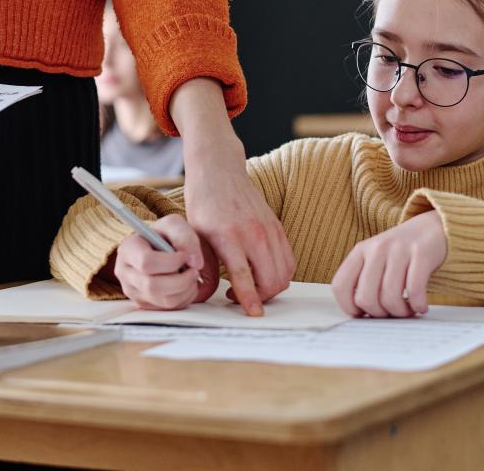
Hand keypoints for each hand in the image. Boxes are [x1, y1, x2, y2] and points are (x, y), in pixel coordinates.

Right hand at [114, 214, 218, 309]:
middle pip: (153, 286)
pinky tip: (186, 284)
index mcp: (128, 249)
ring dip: (186, 289)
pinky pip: (168, 308)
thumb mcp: (174, 224)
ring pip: (163, 300)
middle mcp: (125, 272)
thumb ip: (185, 237)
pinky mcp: (144, 303)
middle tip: (194, 269)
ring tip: (192, 275)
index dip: (170, 262)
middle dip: (181, 279)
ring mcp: (133, 291)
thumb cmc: (165, 235)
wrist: (163, 249)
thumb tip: (194, 262)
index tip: (183, 256)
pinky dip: (184, 297)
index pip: (146, 262)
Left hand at [168, 78, 295, 316]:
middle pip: (271, 279)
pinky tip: (262, 273)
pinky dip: (281, 273)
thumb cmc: (203, 202)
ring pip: (284, 272)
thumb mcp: (194, 234)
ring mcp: (269, 229)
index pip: (245, 276)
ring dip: (272, 288)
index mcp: (229, 235)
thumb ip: (202, 265)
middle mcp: (254, 232)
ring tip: (251, 287)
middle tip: (241, 298)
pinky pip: (288, 260)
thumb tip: (204, 294)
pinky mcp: (278, 226)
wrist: (219, 170)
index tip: (254, 314)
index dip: (250, 299)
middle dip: (261, 298)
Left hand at [331, 210, 445, 317]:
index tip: (362, 314)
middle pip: (365, 298)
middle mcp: (376, 249)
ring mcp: (398, 250)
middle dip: (379, 314)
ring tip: (407, 310)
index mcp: (360, 251)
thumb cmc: (400, 253)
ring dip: (400, 312)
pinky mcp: (421, 253)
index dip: (348, 307)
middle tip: (390, 312)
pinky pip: (414, 289)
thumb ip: (365, 281)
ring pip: (389, 297)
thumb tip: (360, 316)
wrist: (431, 228)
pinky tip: (420, 306)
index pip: (340, 285)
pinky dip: (418, 305)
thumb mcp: (376, 259)